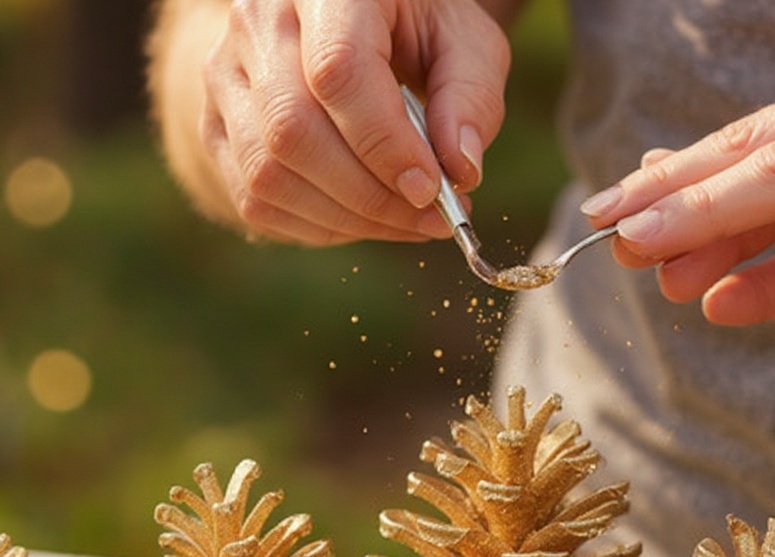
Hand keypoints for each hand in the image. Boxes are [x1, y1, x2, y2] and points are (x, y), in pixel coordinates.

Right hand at [197, 0, 509, 243]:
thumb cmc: (409, 29)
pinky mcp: (216, 128)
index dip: (385, 145)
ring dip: (348, 219)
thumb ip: (470, 99)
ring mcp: (224, 77)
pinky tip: (364, 219)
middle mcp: (257, 23)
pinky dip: (319, 227)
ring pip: (268, 174)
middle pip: (293, 131)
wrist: (337, 23)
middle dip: (371, 196)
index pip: (338, 72)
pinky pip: (258, 200)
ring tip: (405, 221)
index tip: (431, 189)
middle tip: (430, 218)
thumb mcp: (461, 42)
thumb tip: (460, 170)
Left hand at [580, 59, 774, 322]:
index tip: (618, 225)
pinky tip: (695, 261)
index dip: (676, 194)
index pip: (744, 163)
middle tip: (597, 225)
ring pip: (760, 161)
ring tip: (626, 238)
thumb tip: (711, 298)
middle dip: (663, 192)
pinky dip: (743, 214)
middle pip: (738, 154)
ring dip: (688, 202)